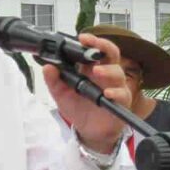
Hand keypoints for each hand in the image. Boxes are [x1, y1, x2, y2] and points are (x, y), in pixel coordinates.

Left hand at [44, 33, 129, 153]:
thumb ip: (54, 80)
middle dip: (104, 46)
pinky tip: (107, 94)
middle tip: (93, 44)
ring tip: (97, 72)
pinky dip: (116, 92)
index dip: (92, 41)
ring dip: (108, 70)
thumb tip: (47, 67)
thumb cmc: (78, 109)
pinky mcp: (121, 102)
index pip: (95, 49)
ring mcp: (115, 87)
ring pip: (118, 73)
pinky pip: (122, 94)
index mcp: (92, 68)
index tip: (82, 37)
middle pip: (112, 54)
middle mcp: (106, 74)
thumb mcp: (61, 94)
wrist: (88, 132)